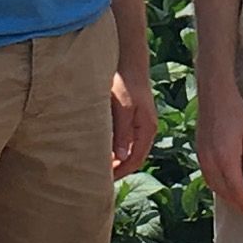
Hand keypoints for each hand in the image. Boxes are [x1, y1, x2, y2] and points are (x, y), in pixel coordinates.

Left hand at [109, 57, 155, 176]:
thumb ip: (122, 133)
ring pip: (128, 149)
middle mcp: (146, 129)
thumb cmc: (126, 83)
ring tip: (96, 164)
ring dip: (115, 158)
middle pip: (133, 157)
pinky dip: (114, 147)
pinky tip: (100, 147)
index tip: (104, 180)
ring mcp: (140, 123)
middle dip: (117, 168)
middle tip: (97, 176)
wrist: (128, 62)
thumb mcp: (123, 108)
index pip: (135, 160)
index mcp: (147, 129)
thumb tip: (119, 157)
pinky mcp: (132, 117)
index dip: (121, 172)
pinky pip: (124, 139)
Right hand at [194, 77, 242, 216]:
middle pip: (225, 193)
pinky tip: (227, 186)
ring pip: (214, 187)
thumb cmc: (236, 112)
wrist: (214, 95)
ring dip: (228, 198)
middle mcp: (211, 162)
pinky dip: (218, 187)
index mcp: (226, 159)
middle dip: (238, 205)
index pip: (237, 191)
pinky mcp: (199, 153)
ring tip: (241, 202)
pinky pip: (208, 178)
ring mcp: (203, 158)